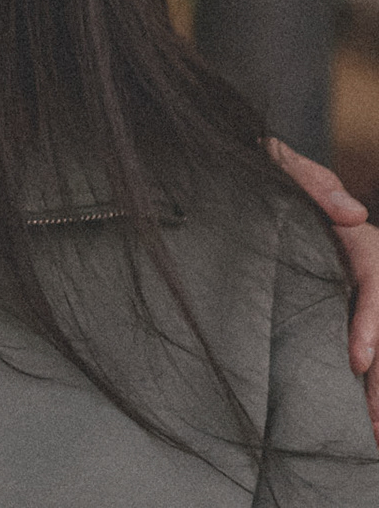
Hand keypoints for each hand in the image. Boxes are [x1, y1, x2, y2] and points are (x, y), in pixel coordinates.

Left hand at [268, 138, 378, 441]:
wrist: (237, 178)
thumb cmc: (261, 172)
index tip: (358, 361)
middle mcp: (359, 267)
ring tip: (372, 436)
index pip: (373, 281)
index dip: (373, 322)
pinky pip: (360, 352)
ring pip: (376, 347)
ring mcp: (348, 293)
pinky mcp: (333, 310)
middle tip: (374, 423)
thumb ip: (312, 181)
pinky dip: (366, 387)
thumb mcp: (281, 165)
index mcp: (353, 239)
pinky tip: (365, 424)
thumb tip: (353, 215)